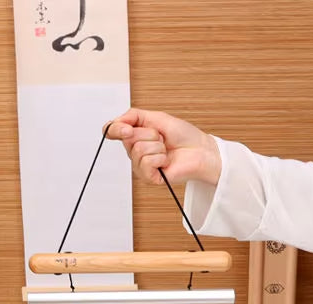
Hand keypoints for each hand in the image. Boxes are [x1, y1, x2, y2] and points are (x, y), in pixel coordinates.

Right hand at [105, 108, 221, 186]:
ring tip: (166, 150)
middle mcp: (135, 152)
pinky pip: (146, 163)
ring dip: (157, 146)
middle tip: (162, 138)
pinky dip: (160, 158)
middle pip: (128, 138)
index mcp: (135, 136)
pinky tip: (167, 161)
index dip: (115, 129)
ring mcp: (141, 166)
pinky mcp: (150, 178)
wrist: (200, 149)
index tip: (127, 128)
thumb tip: (115, 122)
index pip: (112, 132)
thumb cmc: (183, 135)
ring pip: (138, 150)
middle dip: (149, 133)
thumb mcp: (157, 118)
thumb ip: (134, 116)